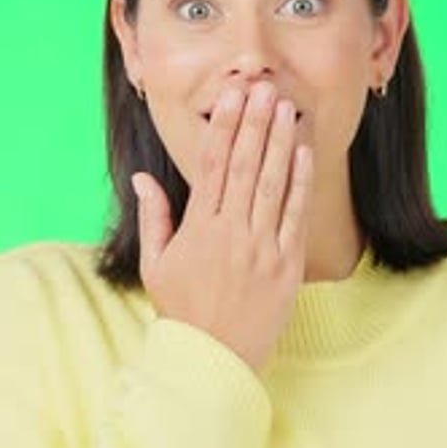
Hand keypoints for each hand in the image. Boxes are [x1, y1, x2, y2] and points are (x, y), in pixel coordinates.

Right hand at [131, 82, 312, 371]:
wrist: (215, 359)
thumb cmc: (183, 311)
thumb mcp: (156, 265)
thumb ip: (154, 217)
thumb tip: (143, 177)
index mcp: (199, 229)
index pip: (212, 167)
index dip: (223, 128)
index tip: (231, 98)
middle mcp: (231, 233)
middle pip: (244, 166)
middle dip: (254, 123)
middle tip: (263, 88)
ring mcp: (262, 248)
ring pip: (272, 184)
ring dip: (280, 142)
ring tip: (285, 108)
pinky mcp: (288, 265)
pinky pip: (295, 216)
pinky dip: (300, 182)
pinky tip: (303, 153)